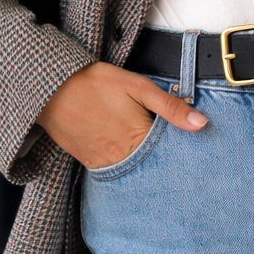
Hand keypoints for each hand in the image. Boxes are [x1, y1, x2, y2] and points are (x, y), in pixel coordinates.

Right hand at [37, 61, 206, 169]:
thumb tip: (201, 123)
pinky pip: (112, 170)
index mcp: (139, 140)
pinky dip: (121, 162)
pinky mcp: (89, 163)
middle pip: (152, 166)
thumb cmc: (96, 83)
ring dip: (141, 161)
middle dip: (161, 158)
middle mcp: (123, 158)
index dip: (179, 149)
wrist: (52, 89)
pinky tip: (123, 147)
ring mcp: (104, 164)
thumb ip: (170, 107)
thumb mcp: (138, 87)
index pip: (170, 155)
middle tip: (166, 147)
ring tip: (139, 143)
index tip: (186, 146)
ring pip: (132, 170)